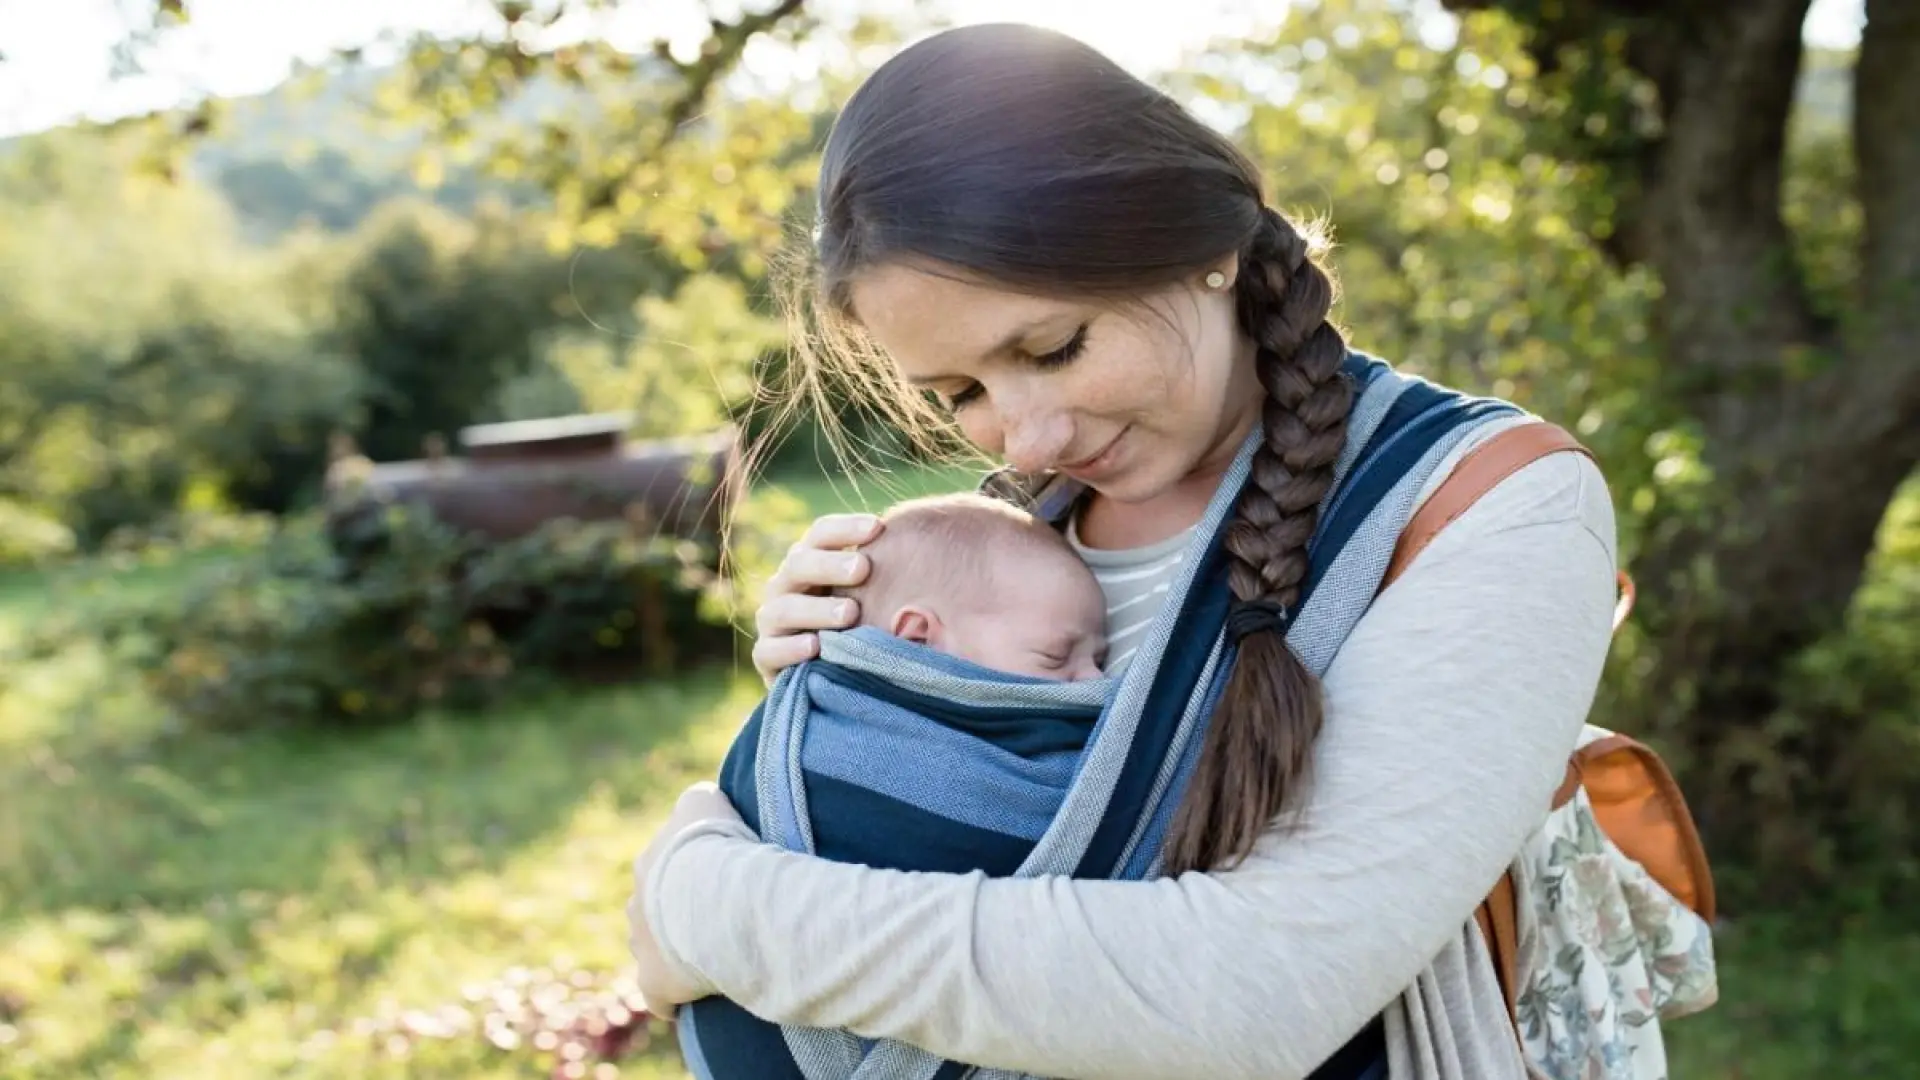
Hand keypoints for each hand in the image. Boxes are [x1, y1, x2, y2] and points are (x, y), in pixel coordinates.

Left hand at [626, 781, 747, 1019]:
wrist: (716, 891)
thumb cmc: (716, 844)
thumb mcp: (706, 800)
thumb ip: (697, 800)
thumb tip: (700, 804)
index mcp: (649, 864)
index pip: (665, 871)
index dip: (693, 877)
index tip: (720, 883)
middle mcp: (637, 904)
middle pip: (655, 913)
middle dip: (680, 918)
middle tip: (722, 921)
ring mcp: (642, 945)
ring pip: (656, 952)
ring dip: (678, 955)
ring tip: (716, 957)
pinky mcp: (653, 983)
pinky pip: (660, 998)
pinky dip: (673, 1001)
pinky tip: (693, 1002)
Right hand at [752, 512, 883, 683]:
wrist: (822, 670)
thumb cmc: (856, 620)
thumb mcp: (866, 592)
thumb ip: (882, 571)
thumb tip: (925, 544)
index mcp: (808, 561)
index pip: (819, 534)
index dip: (845, 529)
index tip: (878, 528)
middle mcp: (784, 586)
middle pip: (799, 565)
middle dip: (830, 565)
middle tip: (863, 568)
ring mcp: (772, 622)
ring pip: (783, 610)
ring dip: (816, 610)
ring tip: (849, 613)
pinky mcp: (765, 658)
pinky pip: (769, 651)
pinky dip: (790, 649)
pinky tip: (815, 647)